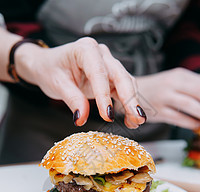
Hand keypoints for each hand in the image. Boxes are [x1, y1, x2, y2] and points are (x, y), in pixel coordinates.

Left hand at [15, 37, 144, 127]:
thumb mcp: (57, 84)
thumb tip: (81, 118)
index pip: (98, 73)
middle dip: (130, 99)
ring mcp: (107, 64)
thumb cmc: (51, 70)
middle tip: (137, 118)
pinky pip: (123, 90)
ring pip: (126, 83)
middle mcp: (100, 54)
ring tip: (136, 122)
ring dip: (132, 103)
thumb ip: (72, 99)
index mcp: (85, 49)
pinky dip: (127, 104)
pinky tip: (130, 119)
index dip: (104, 95)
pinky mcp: (110, 76)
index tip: (107, 115)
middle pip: (120, 76)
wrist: (49, 65)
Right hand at [137, 68, 199, 129]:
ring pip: (190, 106)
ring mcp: (163, 98)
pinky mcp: (158, 112)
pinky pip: (179, 119)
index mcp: (179, 75)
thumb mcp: (175, 82)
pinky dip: (191, 123)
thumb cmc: (158, 88)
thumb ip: (193, 87)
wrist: (133, 94)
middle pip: (198, 92)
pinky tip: (197, 125)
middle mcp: (171, 84)